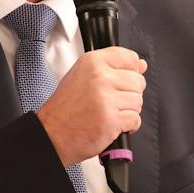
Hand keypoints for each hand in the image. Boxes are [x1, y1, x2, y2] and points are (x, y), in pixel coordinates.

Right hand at [38, 48, 147, 166]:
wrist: (52, 134)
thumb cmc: (65, 108)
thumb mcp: (83, 76)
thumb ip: (112, 68)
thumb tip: (141, 65)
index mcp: (92, 62)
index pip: (130, 58)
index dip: (131, 71)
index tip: (122, 80)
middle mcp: (100, 77)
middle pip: (138, 81)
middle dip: (129, 94)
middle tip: (110, 101)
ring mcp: (106, 99)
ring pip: (138, 101)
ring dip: (128, 111)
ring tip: (109, 113)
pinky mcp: (111, 120)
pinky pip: (136, 120)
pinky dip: (128, 126)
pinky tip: (112, 124)